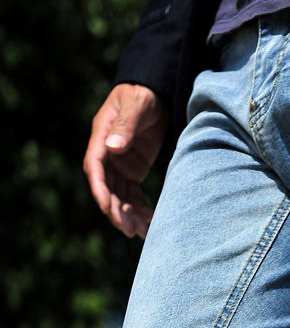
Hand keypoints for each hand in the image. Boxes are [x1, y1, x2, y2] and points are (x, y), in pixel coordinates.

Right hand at [83, 83, 168, 238]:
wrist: (156, 94)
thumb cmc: (144, 94)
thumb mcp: (136, 105)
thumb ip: (125, 126)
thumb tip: (112, 147)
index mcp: (101, 137)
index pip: (95, 168)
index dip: (100, 189)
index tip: (108, 207)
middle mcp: (107, 154)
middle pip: (107, 188)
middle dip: (117, 211)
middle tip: (130, 231)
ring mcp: (119, 164)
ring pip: (120, 196)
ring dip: (129, 215)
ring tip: (143, 233)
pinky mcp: (132, 170)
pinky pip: (133, 194)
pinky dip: (140, 208)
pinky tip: (151, 221)